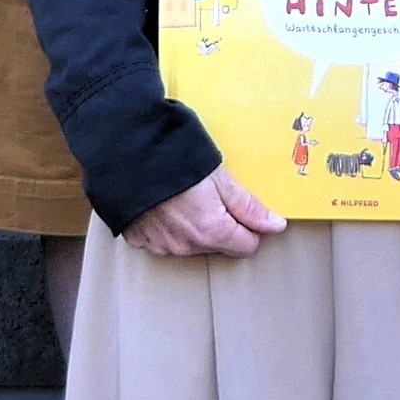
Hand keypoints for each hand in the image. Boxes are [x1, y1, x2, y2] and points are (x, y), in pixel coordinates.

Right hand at [121, 166, 286, 259]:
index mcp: (211, 231)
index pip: (248, 246)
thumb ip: (248, 207)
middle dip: (221, 225)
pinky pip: (164, 239)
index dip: (249, 226)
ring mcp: (160, 245)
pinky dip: (167, 226)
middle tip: (210, 194)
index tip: (241, 208)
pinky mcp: (139, 239)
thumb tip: (275, 225)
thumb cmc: (172, 160)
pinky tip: (163, 204)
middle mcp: (186, 246)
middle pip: (220, 245)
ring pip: (191, 243)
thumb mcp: (220, 178)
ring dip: (193, 226)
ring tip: (183, 196)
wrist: (124, 153)